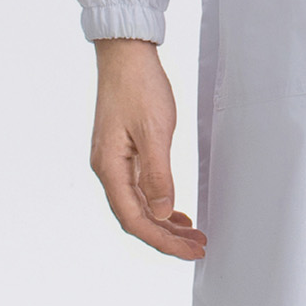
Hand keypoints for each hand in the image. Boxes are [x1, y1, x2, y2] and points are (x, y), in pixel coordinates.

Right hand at [89, 38, 206, 259]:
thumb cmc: (138, 86)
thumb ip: (158, 175)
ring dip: (165, 223)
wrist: (126, 54)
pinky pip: (140, 189)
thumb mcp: (155, 132)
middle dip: (167, 237)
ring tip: (193, 234)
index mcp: (109, 168)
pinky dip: (160, 204)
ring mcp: (114, 161)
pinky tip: (175, 212)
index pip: (134, 220)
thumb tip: (163, 214)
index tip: (188, 252)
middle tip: (197, 247)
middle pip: (136, 218)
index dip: (162, 240)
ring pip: (139, 205)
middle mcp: (107, 169)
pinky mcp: (123, 152)